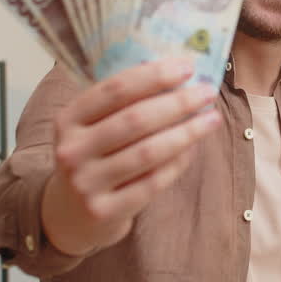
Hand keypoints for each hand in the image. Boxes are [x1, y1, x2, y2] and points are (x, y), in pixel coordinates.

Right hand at [40, 58, 220, 256]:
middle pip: (135, 120)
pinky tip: (195, 148)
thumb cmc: (94, 158)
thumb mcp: (91, 127)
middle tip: (207, 92)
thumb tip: (175, 70)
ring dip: (187, 132)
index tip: (187, 66)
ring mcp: (86, 183)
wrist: (72, 215)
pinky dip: (178, 162)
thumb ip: (122, 103)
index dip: (153, 76)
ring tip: (212, 119)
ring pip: (148, 152)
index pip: (114, 89)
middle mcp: (72, 150)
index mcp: (68, 119)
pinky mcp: (105, 211)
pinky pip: (153, 182)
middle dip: (177, 103)